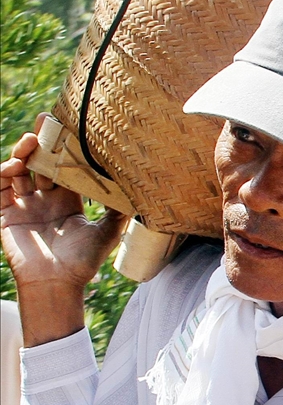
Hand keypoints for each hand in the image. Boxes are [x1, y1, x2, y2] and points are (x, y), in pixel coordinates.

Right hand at [2, 126, 127, 344]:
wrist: (57, 284)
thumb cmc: (84, 262)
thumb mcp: (108, 232)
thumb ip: (121, 212)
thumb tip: (146, 192)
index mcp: (68, 200)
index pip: (63, 167)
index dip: (64, 148)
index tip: (69, 127)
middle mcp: (44, 199)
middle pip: (39, 163)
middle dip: (40, 142)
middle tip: (45, 121)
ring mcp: (23, 205)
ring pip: (17, 170)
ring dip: (21, 153)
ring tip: (31, 142)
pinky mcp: (4, 214)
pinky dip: (2, 175)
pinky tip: (14, 167)